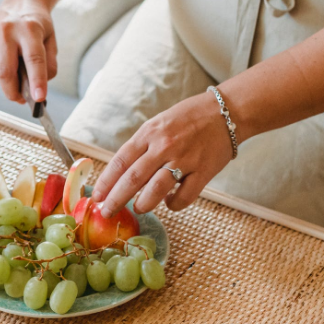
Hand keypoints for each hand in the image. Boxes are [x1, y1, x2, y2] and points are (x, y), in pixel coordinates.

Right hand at [0, 0, 57, 103]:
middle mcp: (7, 29)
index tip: (38, 99)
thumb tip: (37, 91)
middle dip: (13, 92)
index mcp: (30, 28)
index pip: (34, 58)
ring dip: (6, 81)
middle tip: (21, 99)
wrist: (20, 1)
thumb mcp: (51, 41)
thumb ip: (49, 66)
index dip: (37, 81)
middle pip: (6, 71)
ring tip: (15, 71)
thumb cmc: (38, 25)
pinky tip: (5, 59)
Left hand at [92, 92, 232, 216]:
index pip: (120, 161)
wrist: (227, 111)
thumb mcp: (158, 124)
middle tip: (106, 212)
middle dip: (116, 199)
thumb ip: (142, 146)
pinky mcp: (203, 171)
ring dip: (143, 204)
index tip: (96, 196)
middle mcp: (164, 146)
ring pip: (155, 190)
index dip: (106, 182)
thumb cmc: (188, 118)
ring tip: (137, 208)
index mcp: (149, 133)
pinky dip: (173, 204)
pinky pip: (184, 196)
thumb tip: (122, 173)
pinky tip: (169, 202)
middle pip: (133, 179)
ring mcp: (184, 159)